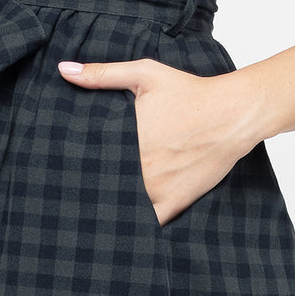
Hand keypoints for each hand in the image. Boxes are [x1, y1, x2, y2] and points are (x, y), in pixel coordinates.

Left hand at [57, 56, 257, 225]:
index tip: (62, 172)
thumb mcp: (144, 75)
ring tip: (95, 213)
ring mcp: (156, 190)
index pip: (86, 164)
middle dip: (89, 191)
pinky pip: (150, 223)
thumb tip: (64, 69)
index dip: (72, 171)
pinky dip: (137, 225)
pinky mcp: (176, 202)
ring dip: (111, 210)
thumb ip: (102, 74)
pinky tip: (126, 226)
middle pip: (101, 188)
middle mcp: (137, 170)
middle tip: (75, 195)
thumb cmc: (189, 91)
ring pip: (122, 210)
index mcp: (123, 141)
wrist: (232, 113)